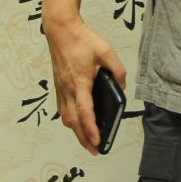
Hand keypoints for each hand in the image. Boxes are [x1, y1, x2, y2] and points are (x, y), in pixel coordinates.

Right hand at [44, 15, 127, 155]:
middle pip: (74, 121)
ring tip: (88, 142)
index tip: (97, 142)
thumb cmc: (83, 40)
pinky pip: (63, 109)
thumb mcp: (107, 51)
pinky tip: (78, 123)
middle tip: (95, 151)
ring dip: (76, 132)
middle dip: (84, 138)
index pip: (85, 111)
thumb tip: (121, 88)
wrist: (60, 30)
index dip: (91, 129)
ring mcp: (61, 89)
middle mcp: (68, 89)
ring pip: (67, 117)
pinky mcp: (59, 86)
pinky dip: (71, 120)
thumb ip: (117, 71)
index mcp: (80, 82)